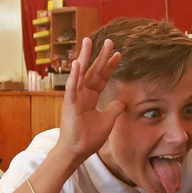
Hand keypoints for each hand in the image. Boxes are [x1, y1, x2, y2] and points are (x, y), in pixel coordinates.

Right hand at [56, 38, 126, 159]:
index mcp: (91, 97)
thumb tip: (122, 101)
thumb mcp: (108, 121)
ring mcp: (75, 97)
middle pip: (93, 71)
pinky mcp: (69, 104)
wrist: (76, 151)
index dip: (110, 66)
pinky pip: (72, 88)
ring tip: (88, 41)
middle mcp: (83, 94)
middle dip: (101, 56)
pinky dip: (74, 76)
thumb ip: (114, 109)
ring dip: (84, 57)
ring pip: (81, 73)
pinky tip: (77, 63)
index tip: (119, 54)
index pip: (102, 78)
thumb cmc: (88, 138)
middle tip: (109, 41)